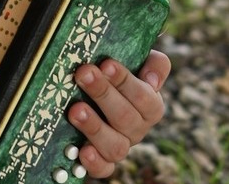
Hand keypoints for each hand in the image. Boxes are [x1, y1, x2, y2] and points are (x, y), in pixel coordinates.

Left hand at [66, 49, 170, 177]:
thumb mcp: (139, 60)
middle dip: (103, 94)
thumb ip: (153, 63)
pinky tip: (82, 150)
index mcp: (150, 105)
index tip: (106, 64)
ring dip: (94, 127)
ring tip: (75, 109)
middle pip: (125, 118)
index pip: (144, 96)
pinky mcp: (104, 161)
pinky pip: (104, 169)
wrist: (101, 91)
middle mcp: (138, 129)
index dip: (125, 81)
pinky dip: (94, 162)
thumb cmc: (118, 70)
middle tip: (83, 74)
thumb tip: (152, 79)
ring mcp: (122, 146)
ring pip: (116, 146)